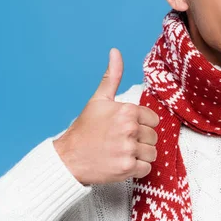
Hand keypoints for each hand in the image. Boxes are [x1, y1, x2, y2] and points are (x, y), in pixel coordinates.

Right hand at [53, 48, 159, 184]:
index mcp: (127, 110)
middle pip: (153, 137)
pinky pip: (147, 168)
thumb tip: (115, 52)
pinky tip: (121, 162)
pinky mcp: (127, 168)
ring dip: (140, 155)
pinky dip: (137, 168)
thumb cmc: (85, 129)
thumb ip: (112, 76)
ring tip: (121, 152)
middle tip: (120, 141)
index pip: (153, 119)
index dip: (141, 124)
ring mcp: (128, 149)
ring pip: (152, 153)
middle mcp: (130, 129)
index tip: (125, 128)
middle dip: (140, 140)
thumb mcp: (98, 99)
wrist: (68, 158)